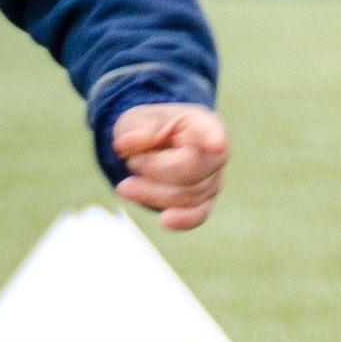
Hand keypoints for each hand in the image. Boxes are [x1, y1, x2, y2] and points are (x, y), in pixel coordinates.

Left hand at [113, 103, 227, 230]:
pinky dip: (183, 220)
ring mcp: (212, 180)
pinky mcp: (201, 203)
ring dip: (151, 192)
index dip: (213, 138)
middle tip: (130, 163)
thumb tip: (128, 143)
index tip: (215, 145)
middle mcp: (214, 154)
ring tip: (125, 186)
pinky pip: (197, 215)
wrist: (145, 149)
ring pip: (187, 194)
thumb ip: (135, 128)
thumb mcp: (135, 120)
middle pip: (192, 169)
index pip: (210, 130)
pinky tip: (165, 221)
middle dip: (155, 169)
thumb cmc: (144, 129)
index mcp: (201, 123)